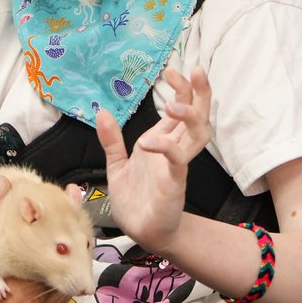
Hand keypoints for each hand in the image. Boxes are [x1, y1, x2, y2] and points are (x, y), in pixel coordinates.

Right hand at [0, 175, 72, 302]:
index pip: (58, 257)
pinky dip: (38, 290)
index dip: (64, 224)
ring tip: (46, 238)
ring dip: (51, 267)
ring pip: (53, 296)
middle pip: (62, 276)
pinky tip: (26, 273)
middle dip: (61, 244)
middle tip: (63, 213)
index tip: (68, 201)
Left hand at [95, 67, 212, 253]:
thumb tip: (102, 111)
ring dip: (190, 115)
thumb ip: (112, 140)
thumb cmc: (135, 200)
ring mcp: (177, 164)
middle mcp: (174, 149)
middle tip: (196, 70)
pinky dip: (165, 147)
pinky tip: (148, 142)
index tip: (172, 70)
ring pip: (198, 133)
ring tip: (173, 104)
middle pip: (198, 114)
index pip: (181, 108)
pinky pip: (176, 159)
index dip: (182, 88)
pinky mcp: (174, 182)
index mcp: (163, 141)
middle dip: (200, 92)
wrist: (141, 232)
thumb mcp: (117, 165)